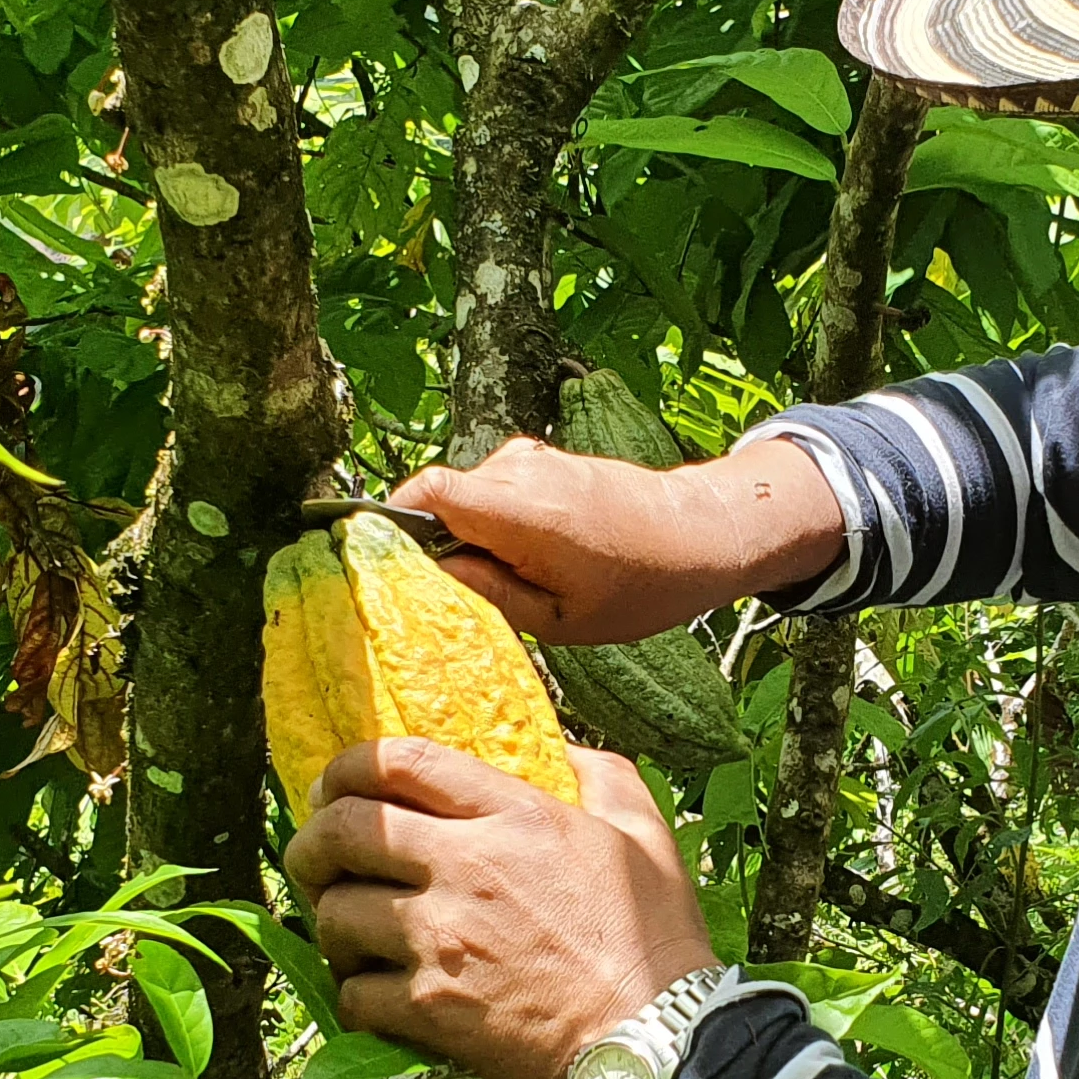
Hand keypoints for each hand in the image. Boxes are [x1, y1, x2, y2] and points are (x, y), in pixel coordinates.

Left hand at [278, 739, 721, 1078]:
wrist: (654, 1040)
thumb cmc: (655, 938)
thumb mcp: (644, 832)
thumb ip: (601, 774)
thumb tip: (561, 748)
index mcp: (514, 815)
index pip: (399, 761)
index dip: (348, 765)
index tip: (337, 784)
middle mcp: (465, 868)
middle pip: (343, 831)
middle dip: (313, 841)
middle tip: (316, 858)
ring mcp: (440, 940)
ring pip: (334, 914)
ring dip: (333, 923)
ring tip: (352, 935)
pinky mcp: (429, 1008)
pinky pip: (352, 993)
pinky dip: (355, 994)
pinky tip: (377, 993)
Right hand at [386, 435, 844, 645]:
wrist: (702, 532)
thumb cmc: (641, 584)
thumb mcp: (560, 618)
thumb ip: (488, 594)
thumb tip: (431, 574)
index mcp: (518, 509)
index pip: (423, 492)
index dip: (388, 521)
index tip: (377, 559)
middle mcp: (518, 471)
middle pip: (437, 496)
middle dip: (431, 539)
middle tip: (447, 588)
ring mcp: (532, 459)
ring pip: (467, 496)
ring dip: (469, 534)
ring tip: (505, 577)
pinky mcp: (543, 460)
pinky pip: (493, 491)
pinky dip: (492, 522)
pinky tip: (525, 557)